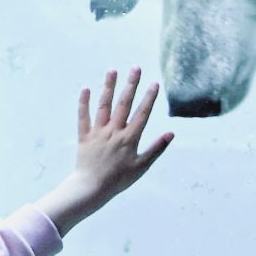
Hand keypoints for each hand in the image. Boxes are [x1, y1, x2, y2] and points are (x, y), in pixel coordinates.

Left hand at [38, 69, 172, 234]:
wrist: (91, 188)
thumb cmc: (119, 180)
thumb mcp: (142, 167)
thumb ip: (156, 149)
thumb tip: (171, 133)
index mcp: (129, 138)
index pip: (142, 113)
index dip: (149, 97)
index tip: (154, 83)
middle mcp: (114, 131)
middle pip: (124, 103)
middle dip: (131, 84)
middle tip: (135, 68)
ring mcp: (98, 132)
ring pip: (104, 105)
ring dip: (109, 87)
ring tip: (113, 70)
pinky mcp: (84, 136)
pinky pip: (83, 116)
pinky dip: (83, 102)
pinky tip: (86, 88)